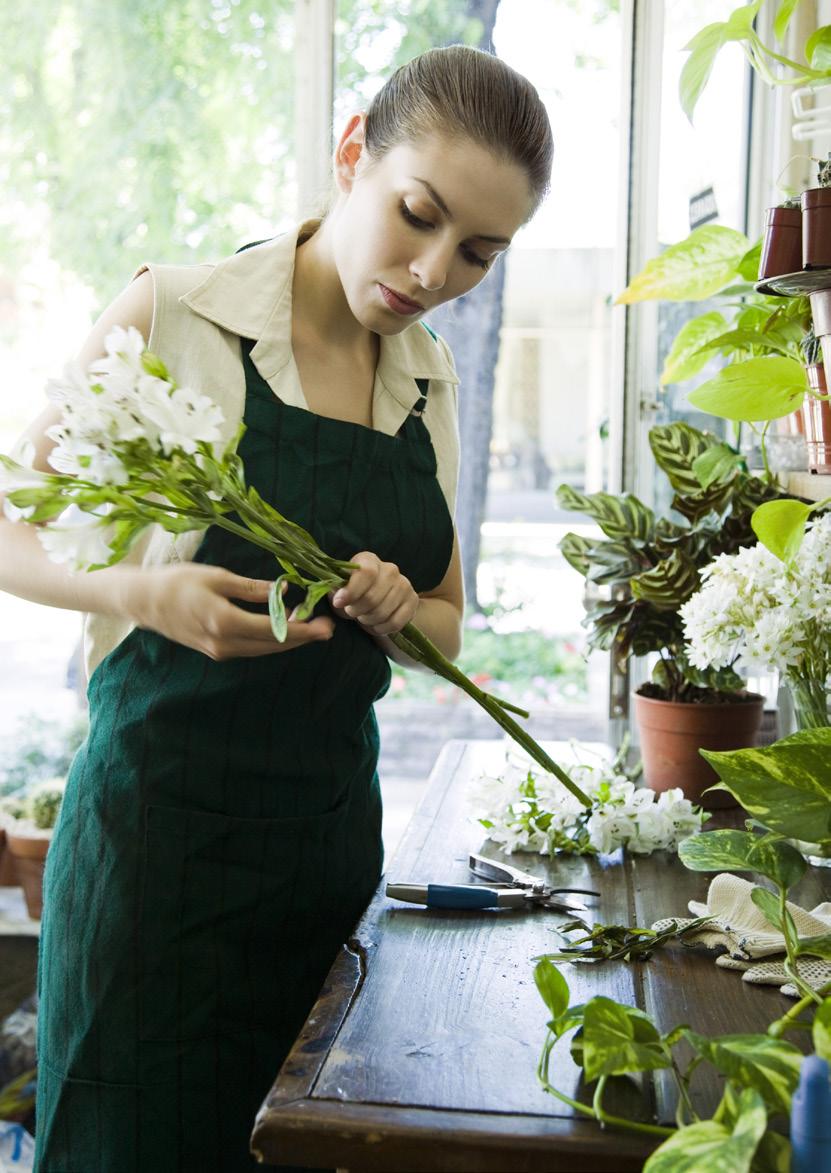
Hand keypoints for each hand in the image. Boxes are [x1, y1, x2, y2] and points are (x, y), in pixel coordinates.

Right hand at [120, 563, 333, 659]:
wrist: (143, 602)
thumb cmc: (177, 582)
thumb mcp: (217, 577)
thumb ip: (252, 588)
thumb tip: (283, 591)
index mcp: (226, 622)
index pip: (275, 630)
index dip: (303, 630)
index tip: (325, 625)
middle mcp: (225, 643)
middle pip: (274, 645)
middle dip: (304, 638)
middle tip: (329, 628)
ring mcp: (220, 651)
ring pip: (264, 650)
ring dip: (289, 641)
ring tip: (313, 628)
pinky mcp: (216, 651)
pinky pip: (252, 649)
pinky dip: (271, 641)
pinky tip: (284, 630)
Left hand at [330, 552, 417, 635]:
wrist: (375, 600)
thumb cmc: (352, 592)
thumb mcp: (340, 588)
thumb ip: (336, 590)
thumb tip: (339, 599)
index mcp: (369, 560)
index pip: (366, 573)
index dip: (352, 591)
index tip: (339, 603)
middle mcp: (390, 569)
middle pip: (372, 597)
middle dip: (356, 610)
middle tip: (352, 612)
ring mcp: (404, 584)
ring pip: (382, 612)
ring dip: (368, 620)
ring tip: (363, 617)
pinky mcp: (412, 601)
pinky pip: (395, 622)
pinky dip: (381, 629)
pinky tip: (376, 624)